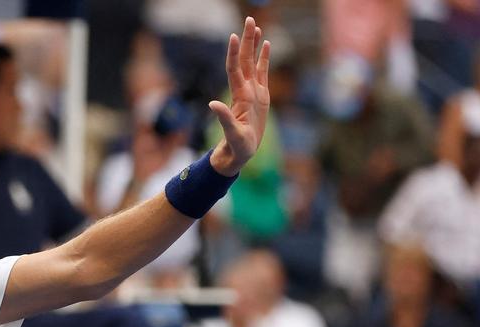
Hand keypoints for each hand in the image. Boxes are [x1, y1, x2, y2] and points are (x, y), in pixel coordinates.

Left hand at [208, 17, 270, 176]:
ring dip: (254, 45)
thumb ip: (223, 119)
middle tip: (249, 19)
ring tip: (256, 26)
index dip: (234, 53)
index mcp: (240, 96)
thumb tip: (212, 104)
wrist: (239, 153)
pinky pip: (263, 72)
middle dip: (246, 40)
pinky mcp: (261, 96)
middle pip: (245, 60)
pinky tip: (266, 44)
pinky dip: (264, 58)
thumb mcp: (231, 134)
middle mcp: (245, 90)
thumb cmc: (236, 147)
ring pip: (253, 63)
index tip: (233, 36)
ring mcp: (253, 92)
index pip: (235, 69)